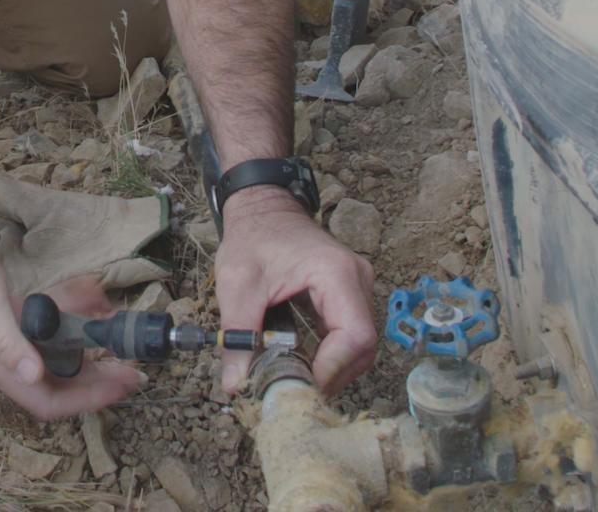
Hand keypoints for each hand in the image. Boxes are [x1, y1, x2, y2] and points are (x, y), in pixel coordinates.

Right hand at [0, 220, 143, 419]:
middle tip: (132, 367)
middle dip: (97, 378)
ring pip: (56, 355)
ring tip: (114, 325)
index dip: (89, 399)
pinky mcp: (10, 316)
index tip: (123, 384)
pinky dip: (69, 316)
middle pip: (58, 384)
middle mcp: (3, 359)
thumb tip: (33, 377)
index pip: (48, 402)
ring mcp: (6, 338)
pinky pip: (47, 328)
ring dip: (87, 344)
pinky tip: (87, 297)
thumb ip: (8, 341)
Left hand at [214, 187, 376, 395]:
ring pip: (359, 345)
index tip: (301, 385)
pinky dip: (330, 355)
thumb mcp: (237, 285)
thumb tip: (235, 385)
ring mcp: (357, 287)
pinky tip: (303, 363)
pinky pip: (349, 334)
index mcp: (335, 273)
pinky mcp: (348, 295)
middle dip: (331, 374)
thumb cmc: (252, 238)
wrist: (262, 208)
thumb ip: (238, 336)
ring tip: (295, 378)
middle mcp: (357, 279)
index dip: (332, 368)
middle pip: (363, 346)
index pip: (355, 335)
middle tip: (295, 390)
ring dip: (331, 368)